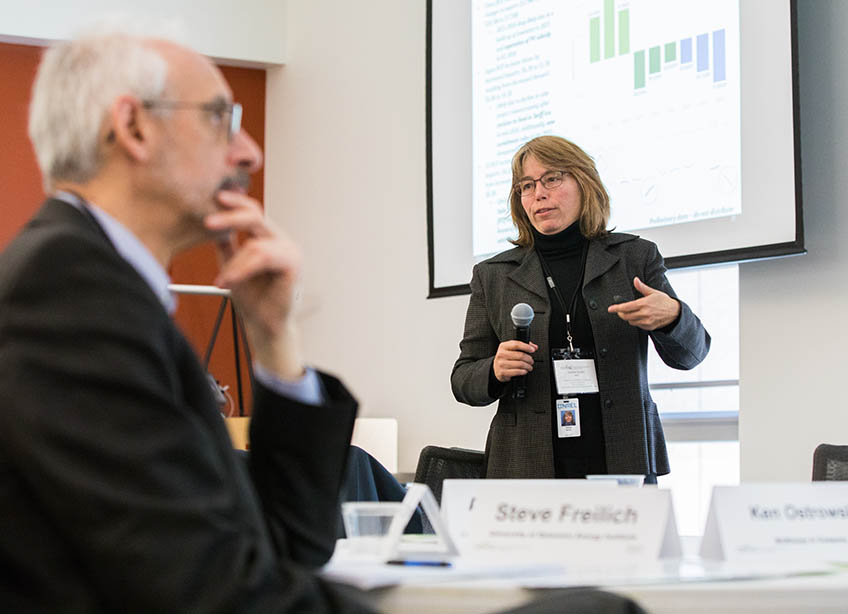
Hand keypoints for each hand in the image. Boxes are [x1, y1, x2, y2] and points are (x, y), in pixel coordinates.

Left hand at [205, 190, 303, 379]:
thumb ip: (226, 243)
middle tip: (207, 223)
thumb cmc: (252, 297)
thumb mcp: (231, 264)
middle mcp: (282, 241)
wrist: (263, 325)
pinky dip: (243, 269)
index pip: (253, 212)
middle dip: (230, 218)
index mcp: (270, 238)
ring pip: (255, 244)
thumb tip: (210, 221)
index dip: (236, 202)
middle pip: (255, 217)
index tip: (216, 197)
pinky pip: (262, 258)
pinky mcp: (293, 264)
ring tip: (222, 281)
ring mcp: (290, 251)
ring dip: (234, 264)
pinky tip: (230, 282)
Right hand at [493, 340, 537, 382]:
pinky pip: (517, 372)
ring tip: (529, 367)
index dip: (526, 347)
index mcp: (503, 346)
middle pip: (520, 355)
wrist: (496, 368)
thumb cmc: (506, 358)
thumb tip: (534, 347)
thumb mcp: (512, 349)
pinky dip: (523, 372)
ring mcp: (501, 363)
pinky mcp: (502, 372)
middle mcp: (501, 354)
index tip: (533, 350)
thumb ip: (523, 346)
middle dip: (529, 359)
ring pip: (520, 364)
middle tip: (531, 361)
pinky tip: (525, 371)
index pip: (516, 344)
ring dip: (528, 366)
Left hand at [607, 277, 679, 330]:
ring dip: (628, 317)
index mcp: (644, 303)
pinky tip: (639, 317)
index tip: (610, 309)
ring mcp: (647, 321)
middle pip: (626, 316)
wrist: (675, 312)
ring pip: (630, 321)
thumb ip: (642, 287)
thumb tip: (635, 280)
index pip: (626, 307)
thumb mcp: (653, 292)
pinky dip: (635, 321)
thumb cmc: (663, 301)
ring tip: (631, 312)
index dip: (616, 308)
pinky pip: (637, 325)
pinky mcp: (649, 327)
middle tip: (620, 310)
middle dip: (621, 313)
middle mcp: (644, 313)